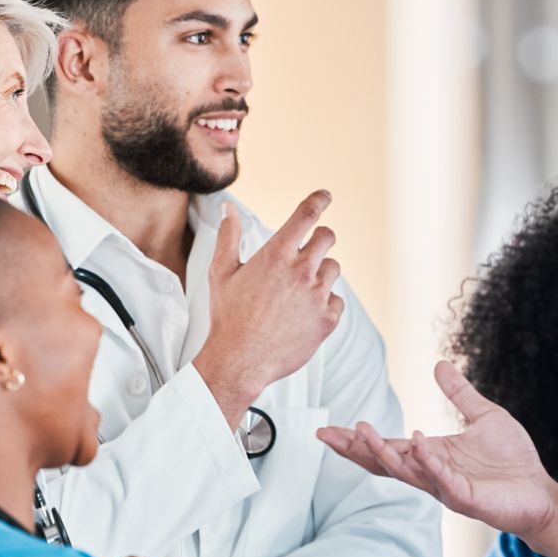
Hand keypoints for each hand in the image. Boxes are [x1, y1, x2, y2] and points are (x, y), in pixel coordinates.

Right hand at [195, 190, 343, 426]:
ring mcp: (317, 296)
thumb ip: (229, 236)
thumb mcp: (221, 272)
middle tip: (312, 246)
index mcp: (276, 255)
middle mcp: (301, 271)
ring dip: (321, 272)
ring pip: (333, 269)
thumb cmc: (228, 316)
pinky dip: (325, 303)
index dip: (318, 201)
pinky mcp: (327, 320)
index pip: (306, 215)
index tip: (325, 196)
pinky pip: (336, 301)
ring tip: (299, 290)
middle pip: (327, 237)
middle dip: (321, 237)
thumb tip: (229, 207)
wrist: (239, 360)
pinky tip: (304, 313)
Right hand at [317, 360, 557, 536]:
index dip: (357, 440)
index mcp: (430, 454)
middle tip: (327, 435)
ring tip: (363, 433)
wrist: (540, 493)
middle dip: (356, 449)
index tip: (325, 430)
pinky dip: (429, 463)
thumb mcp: (484, 416)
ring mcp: (448, 487)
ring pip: (407, 473)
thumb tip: (439, 363)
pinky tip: (418, 443)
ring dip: (384, 453)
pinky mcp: (469, 499)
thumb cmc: (511, 461)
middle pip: (385, 463)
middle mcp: (432, 473)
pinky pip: (444, 481)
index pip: (386, 447)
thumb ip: (459, 394)